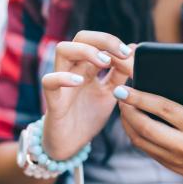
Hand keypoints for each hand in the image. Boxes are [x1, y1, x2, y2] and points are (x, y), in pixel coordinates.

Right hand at [41, 30, 135, 159]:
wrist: (70, 146)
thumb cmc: (88, 116)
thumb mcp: (111, 93)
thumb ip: (120, 73)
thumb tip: (134, 48)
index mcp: (88, 67)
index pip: (98, 41)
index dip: (115, 43)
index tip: (132, 53)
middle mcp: (74, 69)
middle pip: (81, 37)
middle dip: (103, 39)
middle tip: (121, 53)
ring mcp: (62, 83)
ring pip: (63, 50)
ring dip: (86, 51)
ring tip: (104, 62)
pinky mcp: (53, 101)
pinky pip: (49, 81)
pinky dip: (63, 77)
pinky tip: (80, 81)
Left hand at [116, 83, 182, 183]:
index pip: (165, 109)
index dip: (142, 98)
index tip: (126, 88)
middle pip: (146, 126)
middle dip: (128, 109)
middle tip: (118, 93)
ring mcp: (173, 156)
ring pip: (140, 139)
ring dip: (126, 121)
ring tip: (122, 104)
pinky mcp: (165, 163)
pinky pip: (142, 147)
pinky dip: (132, 132)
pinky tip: (129, 119)